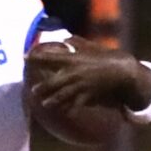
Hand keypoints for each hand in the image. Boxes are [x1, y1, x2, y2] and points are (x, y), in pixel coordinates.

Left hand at [25, 36, 148, 111]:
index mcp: (74, 59)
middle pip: (53, 82)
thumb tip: (66, 38)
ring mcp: (81, 86)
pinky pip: (75, 105)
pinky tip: (65, 113)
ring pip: (62, 96)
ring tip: (45, 104)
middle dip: (42, 87)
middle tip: (33, 91)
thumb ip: (77, 44)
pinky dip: (70, 109)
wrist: (125, 72)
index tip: (25, 57)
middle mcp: (75, 73)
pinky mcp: (88, 96)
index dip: (37, 57)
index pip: (51, 57)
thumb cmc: (108, 57)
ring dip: (52, 101)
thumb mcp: (92, 47)